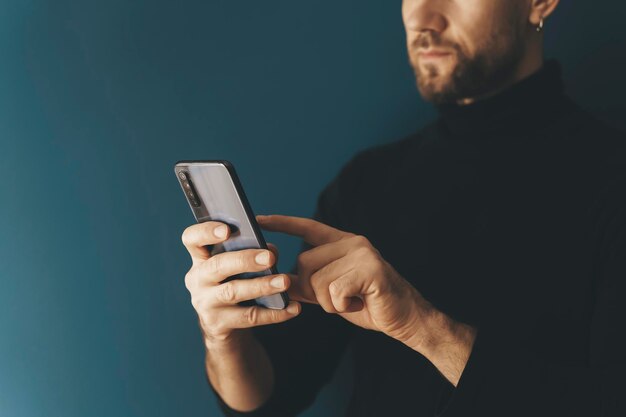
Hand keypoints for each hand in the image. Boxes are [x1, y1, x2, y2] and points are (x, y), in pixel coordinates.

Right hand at [181, 221, 300, 345]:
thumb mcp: (237, 267)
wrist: (224, 326)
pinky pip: (249, 317)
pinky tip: (292, 308)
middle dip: (244, 260)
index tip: (227, 230)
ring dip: (261, 285)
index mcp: (200, 259)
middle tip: (269, 257)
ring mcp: (205, 304)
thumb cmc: (233, 284)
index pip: (192, 239)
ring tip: (283, 281)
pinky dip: (274, 313)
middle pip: (217, 265)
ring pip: (233, 292)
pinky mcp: (218, 325)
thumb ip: (252, 253)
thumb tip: (270, 251)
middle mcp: (198, 280)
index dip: (206, 232)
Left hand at [256, 214, 433, 346]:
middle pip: (304, 263)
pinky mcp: (370, 269)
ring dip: (330, 302)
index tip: (259, 219)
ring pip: (317, 280)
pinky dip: (342, 305)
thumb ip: (308, 283)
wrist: (405, 319)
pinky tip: (360, 303)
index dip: (282, 223)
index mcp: (343, 242)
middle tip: (340, 298)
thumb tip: (280, 280)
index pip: (307, 227)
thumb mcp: (332, 293)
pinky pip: (334, 291)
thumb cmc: (368, 304)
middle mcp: (352, 242)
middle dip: (313, 290)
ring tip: (353, 300)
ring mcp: (362, 253)